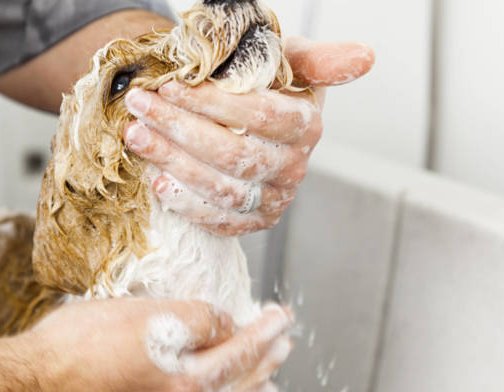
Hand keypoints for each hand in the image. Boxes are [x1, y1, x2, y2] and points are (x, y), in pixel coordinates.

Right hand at [18, 299, 293, 391]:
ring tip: (266, 382)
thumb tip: (222, 324)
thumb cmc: (77, 346)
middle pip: (237, 386)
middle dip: (265, 362)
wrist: (29, 386)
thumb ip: (194, 318)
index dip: (264, 331)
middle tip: (284, 343)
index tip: (282, 317)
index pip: (240, 351)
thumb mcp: (144, 314)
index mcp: (186, 381)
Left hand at [123, 37, 374, 235]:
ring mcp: (275, 198)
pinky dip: (187, 204)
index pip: (258, 115)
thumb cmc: (263, 83)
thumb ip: (319, 58)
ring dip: (172, 162)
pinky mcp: (254, 221)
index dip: (211, 102)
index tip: (170, 86)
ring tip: (136, 135)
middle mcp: (295, 166)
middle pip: (234, 154)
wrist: (246, 117)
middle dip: (180, 128)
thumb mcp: (288, 61)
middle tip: (140, 106)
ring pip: (222, 188)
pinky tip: (158, 182)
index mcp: (306, 125)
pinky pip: (220, 221)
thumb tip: (366, 57)